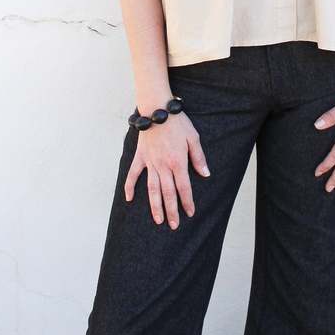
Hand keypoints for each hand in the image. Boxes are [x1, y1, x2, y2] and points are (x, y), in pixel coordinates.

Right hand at [123, 111, 210, 227]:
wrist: (157, 109)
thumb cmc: (178, 123)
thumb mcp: (193, 138)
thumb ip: (198, 158)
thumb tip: (205, 174)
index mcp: (178, 162)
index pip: (183, 187)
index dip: (187, 201)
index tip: (189, 213)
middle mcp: (163, 165)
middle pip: (168, 193)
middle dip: (171, 210)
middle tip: (173, 225)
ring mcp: (150, 162)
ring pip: (152, 189)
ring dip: (155, 205)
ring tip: (157, 219)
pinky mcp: (140, 157)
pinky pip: (133, 174)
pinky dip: (129, 187)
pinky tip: (128, 199)